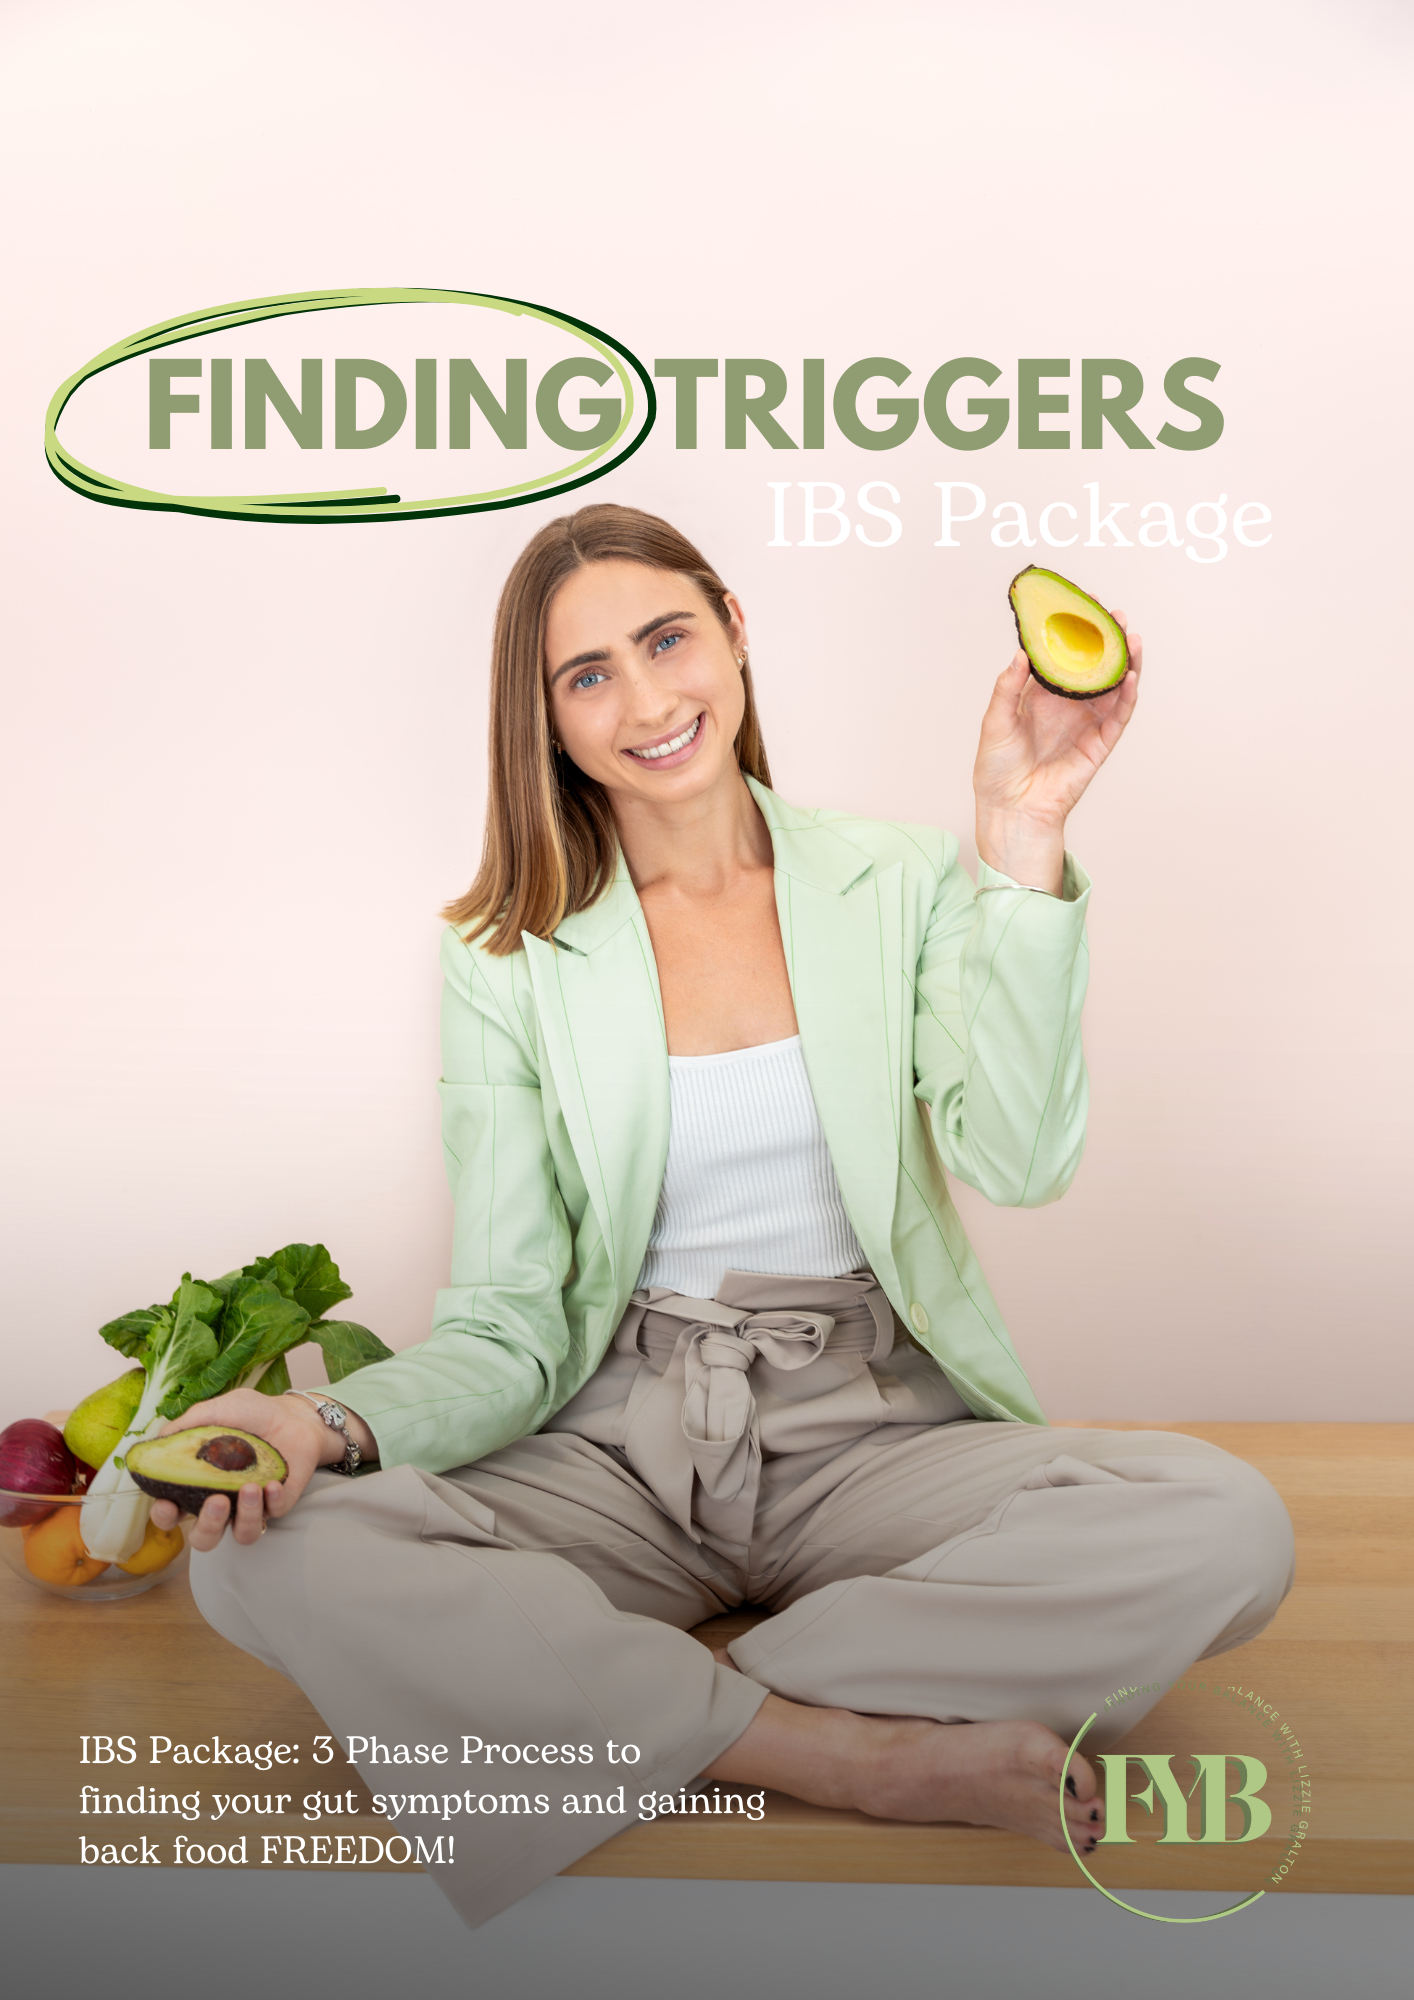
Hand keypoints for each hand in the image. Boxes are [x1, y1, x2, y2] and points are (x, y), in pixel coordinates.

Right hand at [148, 1388, 336, 1552]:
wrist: (292, 1412)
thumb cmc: (250, 1413)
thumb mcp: (215, 1411)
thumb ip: (186, 1427)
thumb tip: (157, 1443)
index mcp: (199, 1484)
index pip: (173, 1514)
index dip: (165, 1517)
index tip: (167, 1505)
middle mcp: (223, 1502)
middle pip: (205, 1538)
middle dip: (208, 1526)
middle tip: (217, 1501)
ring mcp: (251, 1506)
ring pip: (242, 1535)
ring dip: (244, 1517)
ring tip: (250, 1487)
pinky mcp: (279, 1503)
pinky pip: (274, 1515)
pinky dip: (273, 1502)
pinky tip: (273, 1484)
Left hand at [973, 616, 1141, 892]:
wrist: (1009, 808)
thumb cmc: (996, 769)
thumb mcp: (994, 721)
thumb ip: (1007, 687)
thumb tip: (1020, 653)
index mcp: (1042, 697)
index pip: (1065, 659)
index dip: (1077, 635)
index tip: (1084, 609)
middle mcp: (1068, 707)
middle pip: (1096, 668)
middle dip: (1109, 642)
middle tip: (1117, 615)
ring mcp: (1087, 724)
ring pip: (1114, 688)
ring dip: (1126, 663)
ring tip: (1132, 638)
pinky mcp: (1099, 744)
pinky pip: (1118, 716)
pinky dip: (1128, 695)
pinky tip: (1131, 675)